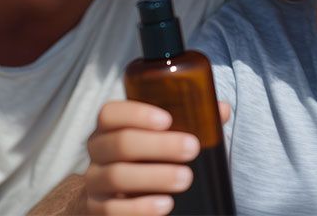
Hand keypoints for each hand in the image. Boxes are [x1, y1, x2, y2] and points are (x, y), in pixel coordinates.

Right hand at [83, 100, 230, 214]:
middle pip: (119, 144)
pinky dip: (141, 207)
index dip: (137, 114)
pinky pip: (113, 209)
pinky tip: (165, 203)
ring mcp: (94, 181)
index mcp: (110, 127)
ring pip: (117, 176)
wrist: (118, 194)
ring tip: (185, 178)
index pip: (110, 113)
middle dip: (159, 146)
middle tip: (192, 148)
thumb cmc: (147, 157)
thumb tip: (221, 110)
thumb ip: (191, 121)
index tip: (167, 120)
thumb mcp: (164, 137)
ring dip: (155, 177)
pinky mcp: (97, 208)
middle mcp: (97, 151)